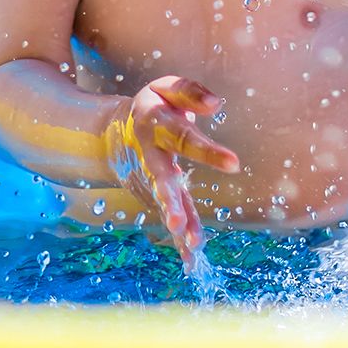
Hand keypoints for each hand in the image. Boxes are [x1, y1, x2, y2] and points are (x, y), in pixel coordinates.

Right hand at [103, 76, 240, 270]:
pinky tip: (191, 259)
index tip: (235, 163)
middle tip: (180, 222)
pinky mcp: (153, 196)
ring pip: (164, 204)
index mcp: (156, 126)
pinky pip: (168, 216)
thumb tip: (217, 105)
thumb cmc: (152, 107)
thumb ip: (190, 93)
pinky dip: (178, 238)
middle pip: (163, 179)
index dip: (207, 150)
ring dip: (175, 223)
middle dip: (171, 201)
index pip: (185, 138)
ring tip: (191, 245)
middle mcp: (151, 156)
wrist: (112, 133)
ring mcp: (150, 179)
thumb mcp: (165, 88)